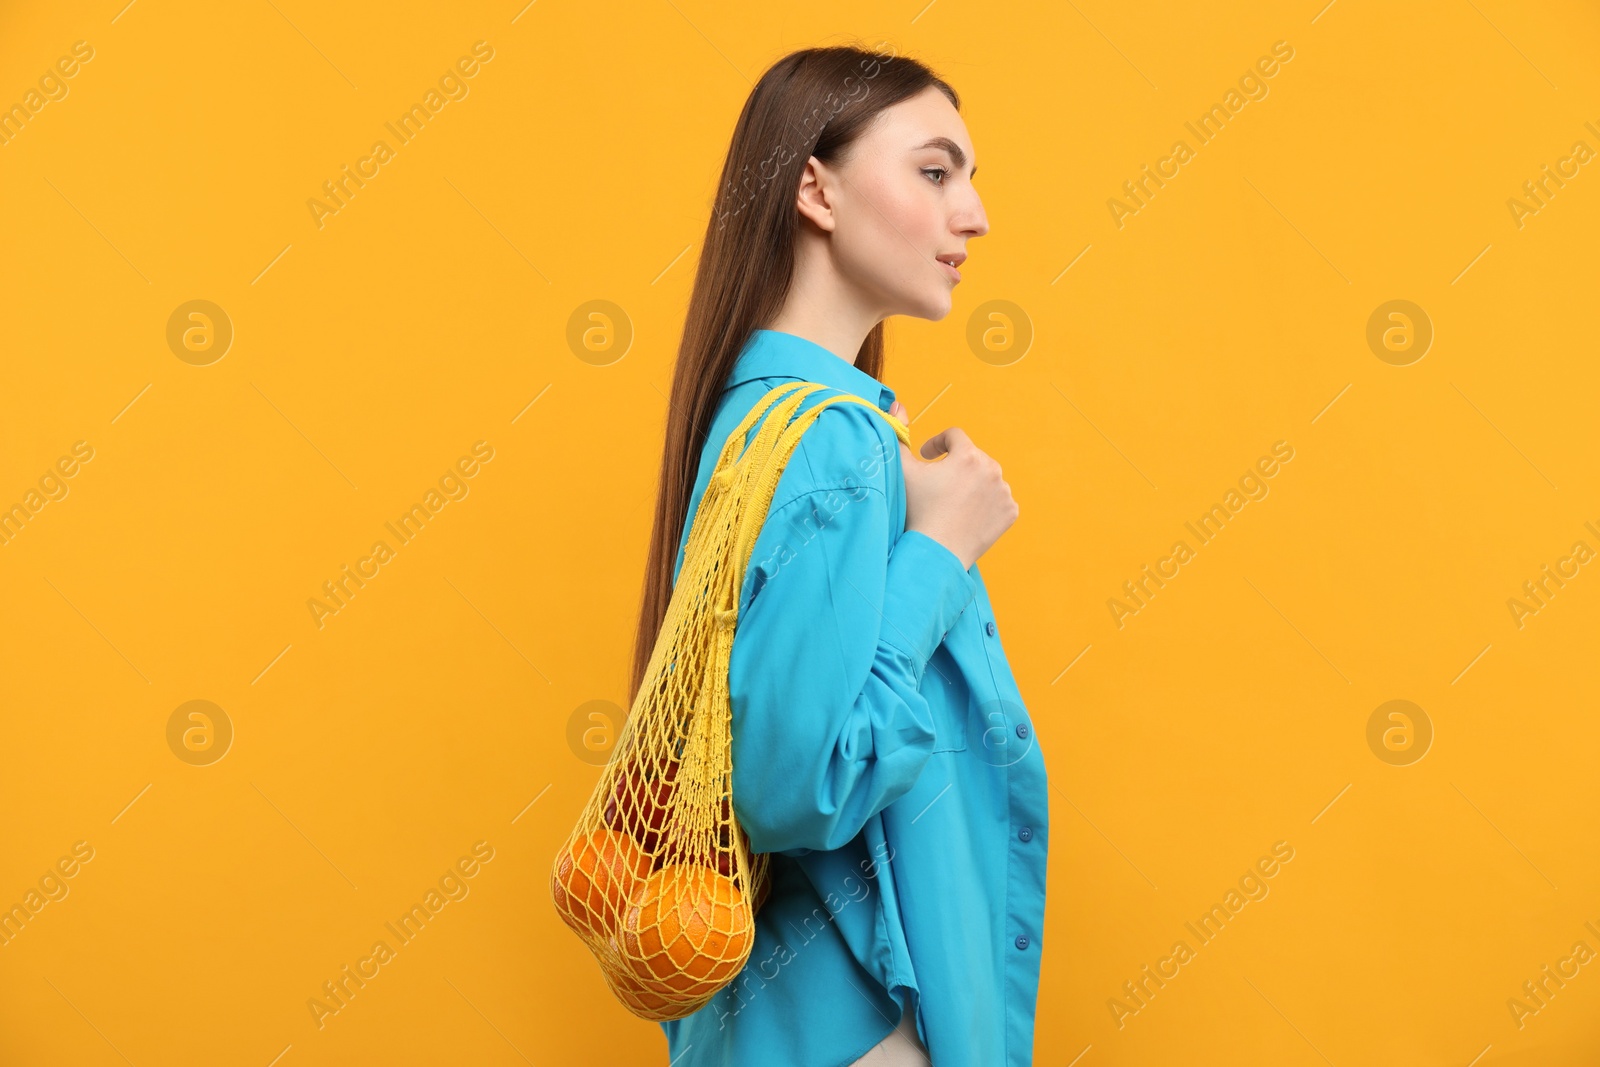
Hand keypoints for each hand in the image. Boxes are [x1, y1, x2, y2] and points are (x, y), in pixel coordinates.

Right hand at [890, 399, 1017, 570]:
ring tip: (954, 501)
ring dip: (972, 483)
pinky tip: (969, 514)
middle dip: (956, 466)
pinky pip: (999, 499)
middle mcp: (992, 469)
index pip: (954, 436)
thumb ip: (898, 434)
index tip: (927, 458)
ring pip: (987, 478)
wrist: (936, 553)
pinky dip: (986, 503)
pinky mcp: (1010, 512)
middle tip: (939, 485)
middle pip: (973, 457)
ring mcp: (1004, 492)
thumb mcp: (902, 470)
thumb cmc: (917, 511)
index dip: (937, 444)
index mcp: (968, 455)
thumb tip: (897, 404)